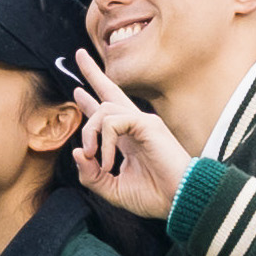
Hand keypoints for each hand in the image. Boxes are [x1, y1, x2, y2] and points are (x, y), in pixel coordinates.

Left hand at [69, 46, 193, 221]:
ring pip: (104, 109)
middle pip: (111, 91)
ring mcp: (143, 123)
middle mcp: (135, 126)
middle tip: (78, 54)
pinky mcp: (148, 125)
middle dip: (93, 73)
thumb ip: (92, 174)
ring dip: (90, 132)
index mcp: (128, 139)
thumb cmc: (154, 196)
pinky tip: (109, 161)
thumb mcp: (113, 189)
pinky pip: (114, 121)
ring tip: (91, 155)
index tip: (78, 90)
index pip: (107, 112)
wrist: (179, 201)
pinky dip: (105, 140)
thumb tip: (76, 153)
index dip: (91, 100)